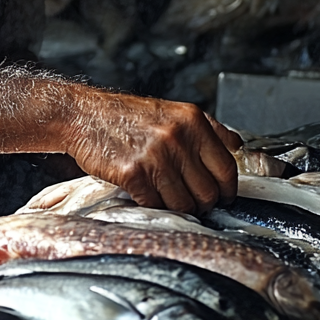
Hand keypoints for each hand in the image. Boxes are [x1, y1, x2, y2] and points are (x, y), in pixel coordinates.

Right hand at [64, 91, 240, 214]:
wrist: (84, 115)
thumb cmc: (126, 117)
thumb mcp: (173, 112)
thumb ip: (208, 128)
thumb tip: (236, 146)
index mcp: (192, 121)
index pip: (226, 168)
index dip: (226, 189)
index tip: (221, 196)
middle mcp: (177, 137)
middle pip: (208, 191)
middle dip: (202, 204)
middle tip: (192, 202)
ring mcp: (155, 156)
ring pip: (183, 204)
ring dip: (177, 208)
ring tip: (166, 197)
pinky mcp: (133, 173)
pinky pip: (155, 205)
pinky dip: (152, 205)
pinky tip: (145, 193)